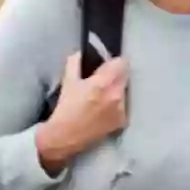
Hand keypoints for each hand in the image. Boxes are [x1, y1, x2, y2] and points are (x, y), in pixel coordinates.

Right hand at [36, 49, 127, 169]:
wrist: (64, 137)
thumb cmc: (65, 108)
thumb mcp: (67, 82)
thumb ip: (74, 63)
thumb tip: (80, 52)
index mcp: (104, 83)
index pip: (122, 63)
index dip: (115, 62)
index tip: (108, 65)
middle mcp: (117, 95)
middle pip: (125, 76)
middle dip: (116, 76)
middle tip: (103, 80)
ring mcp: (122, 109)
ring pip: (125, 92)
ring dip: (117, 90)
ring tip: (103, 97)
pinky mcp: (123, 121)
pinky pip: (124, 107)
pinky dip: (117, 106)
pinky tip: (105, 110)